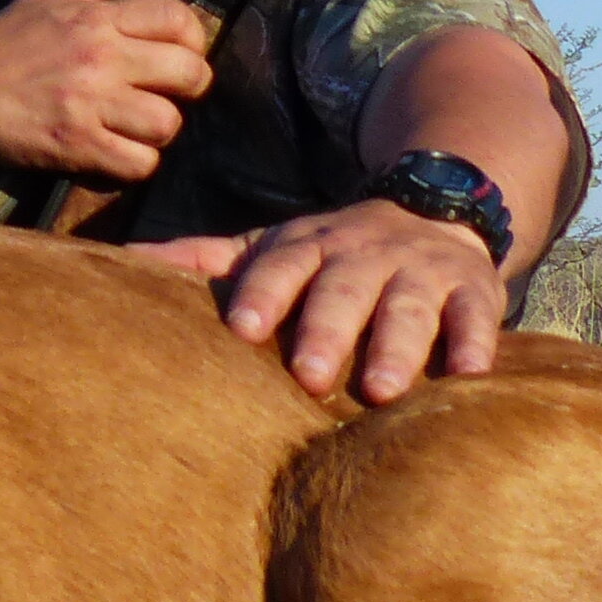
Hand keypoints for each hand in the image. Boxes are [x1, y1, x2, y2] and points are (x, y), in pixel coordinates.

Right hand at [0, 0, 217, 181]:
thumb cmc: (1, 42)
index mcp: (97, 18)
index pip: (177, 18)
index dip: (193, 38)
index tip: (182, 54)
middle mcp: (100, 57)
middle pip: (188, 72)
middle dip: (191, 86)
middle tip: (170, 94)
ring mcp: (90, 104)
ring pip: (168, 123)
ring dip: (160, 130)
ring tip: (140, 126)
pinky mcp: (77, 145)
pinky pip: (139, 163)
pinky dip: (136, 163)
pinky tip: (118, 151)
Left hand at [133, 198, 507, 405]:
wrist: (434, 212)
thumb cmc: (333, 254)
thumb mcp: (273, 247)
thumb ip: (207, 261)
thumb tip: (123, 266)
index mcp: (307, 244)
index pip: (279, 265)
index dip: (263, 293)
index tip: (243, 328)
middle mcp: (363, 254)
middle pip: (343, 288)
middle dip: (327, 328)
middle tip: (310, 377)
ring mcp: (420, 271)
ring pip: (409, 305)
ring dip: (396, 344)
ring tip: (382, 389)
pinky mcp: (473, 291)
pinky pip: (477, 316)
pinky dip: (475, 343)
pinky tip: (469, 374)